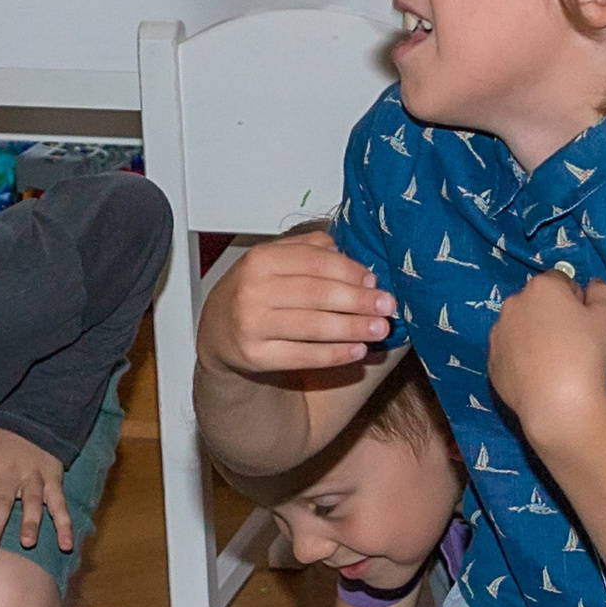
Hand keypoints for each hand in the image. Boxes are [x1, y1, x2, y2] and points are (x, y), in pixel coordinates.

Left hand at [0, 424, 72, 555]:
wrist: (35, 417)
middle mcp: (11, 473)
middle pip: (2, 501)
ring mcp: (34, 478)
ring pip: (32, 503)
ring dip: (31, 523)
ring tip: (28, 543)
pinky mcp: (53, 481)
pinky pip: (60, 504)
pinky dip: (65, 524)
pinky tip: (67, 544)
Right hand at [198, 232, 396, 376]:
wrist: (218, 331)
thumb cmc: (256, 291)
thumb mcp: (274, 260)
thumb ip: (311, 250)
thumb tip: (355, 263)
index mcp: (260, 259)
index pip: (314, 261)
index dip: (349, 271)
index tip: (374, 281)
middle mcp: (252, 290)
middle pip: (317, 294)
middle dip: (358, 301)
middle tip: (387, 306)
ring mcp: (251, 324)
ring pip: (313, 326)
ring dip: (352, 328)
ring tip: (379, 329)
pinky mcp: (255, 356)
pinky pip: (302, 356)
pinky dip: (334, 354)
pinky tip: (357, 351)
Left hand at [487, 270, 605, 456]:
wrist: (558, 403)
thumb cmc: (586, 354)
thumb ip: (603, 293)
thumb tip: (593, 285)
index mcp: (541, 287)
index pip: (560, 281)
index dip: (575, 299)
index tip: (584, 322)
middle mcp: (513, 304)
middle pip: (536, 302)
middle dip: (551, 315)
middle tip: (570, 343)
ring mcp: (498, 333)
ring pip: (520, 326)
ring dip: (533, 335)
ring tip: (553, 362)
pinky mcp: (492, 360)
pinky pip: (509, 352)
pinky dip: (520, 358)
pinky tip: (537, 376)